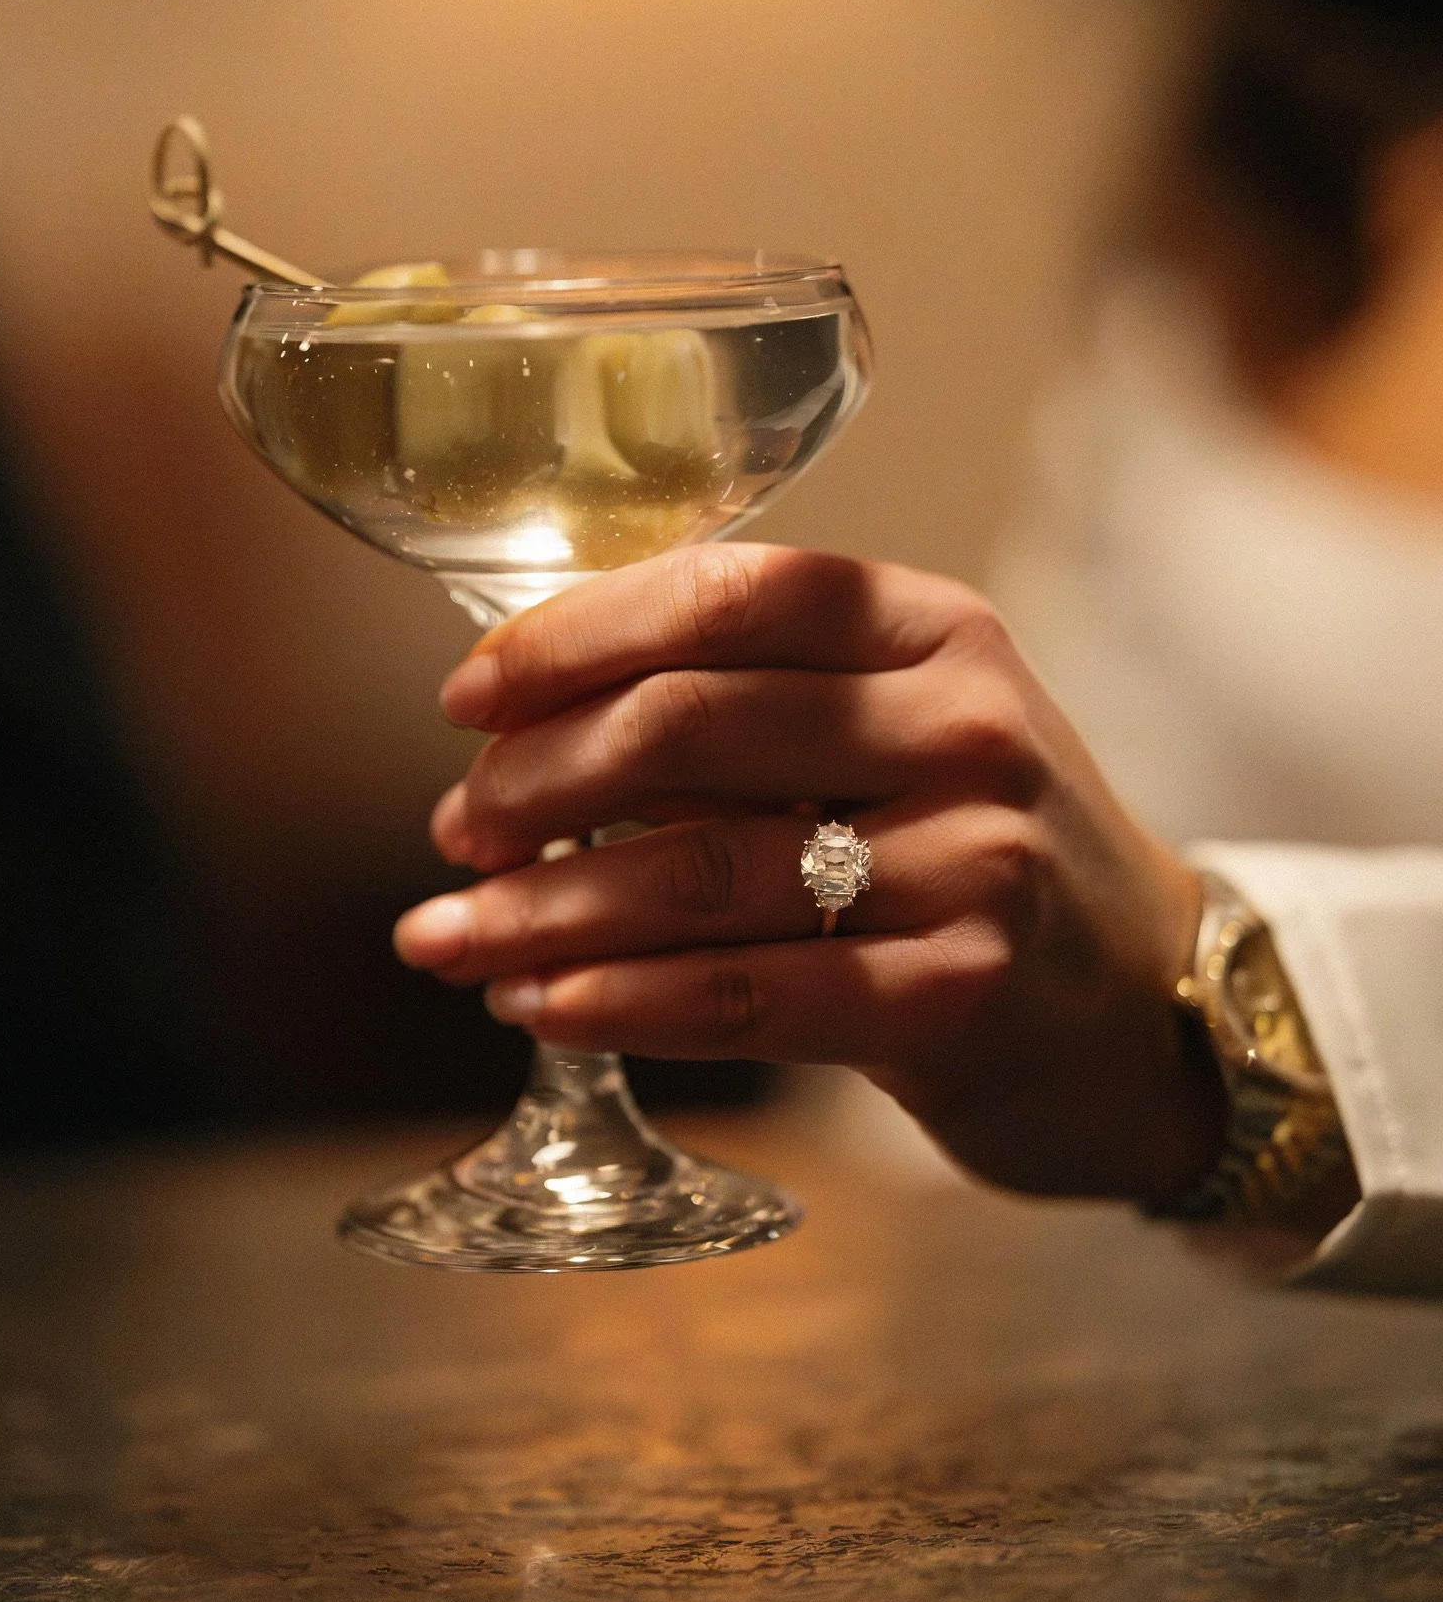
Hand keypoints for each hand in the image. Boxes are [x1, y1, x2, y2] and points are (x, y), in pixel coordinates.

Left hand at [396, 545, 1220, 1204]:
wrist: (1150, 1006)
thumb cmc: (980, 851)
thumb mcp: (900, 733)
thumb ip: (752, 710)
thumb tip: (527, 731)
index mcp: (932, 627)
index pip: (724, 594)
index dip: (571, 639)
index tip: (465, 699)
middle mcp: (963, 723)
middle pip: (691, 723)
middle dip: (535, 780)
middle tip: (456, 832)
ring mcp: (976, 859)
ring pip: (701, 871)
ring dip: (544, 908)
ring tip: (451, 937)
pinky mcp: (964, 994)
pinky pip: (751, 995)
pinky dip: (622, 1002)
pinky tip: (541, 1007)